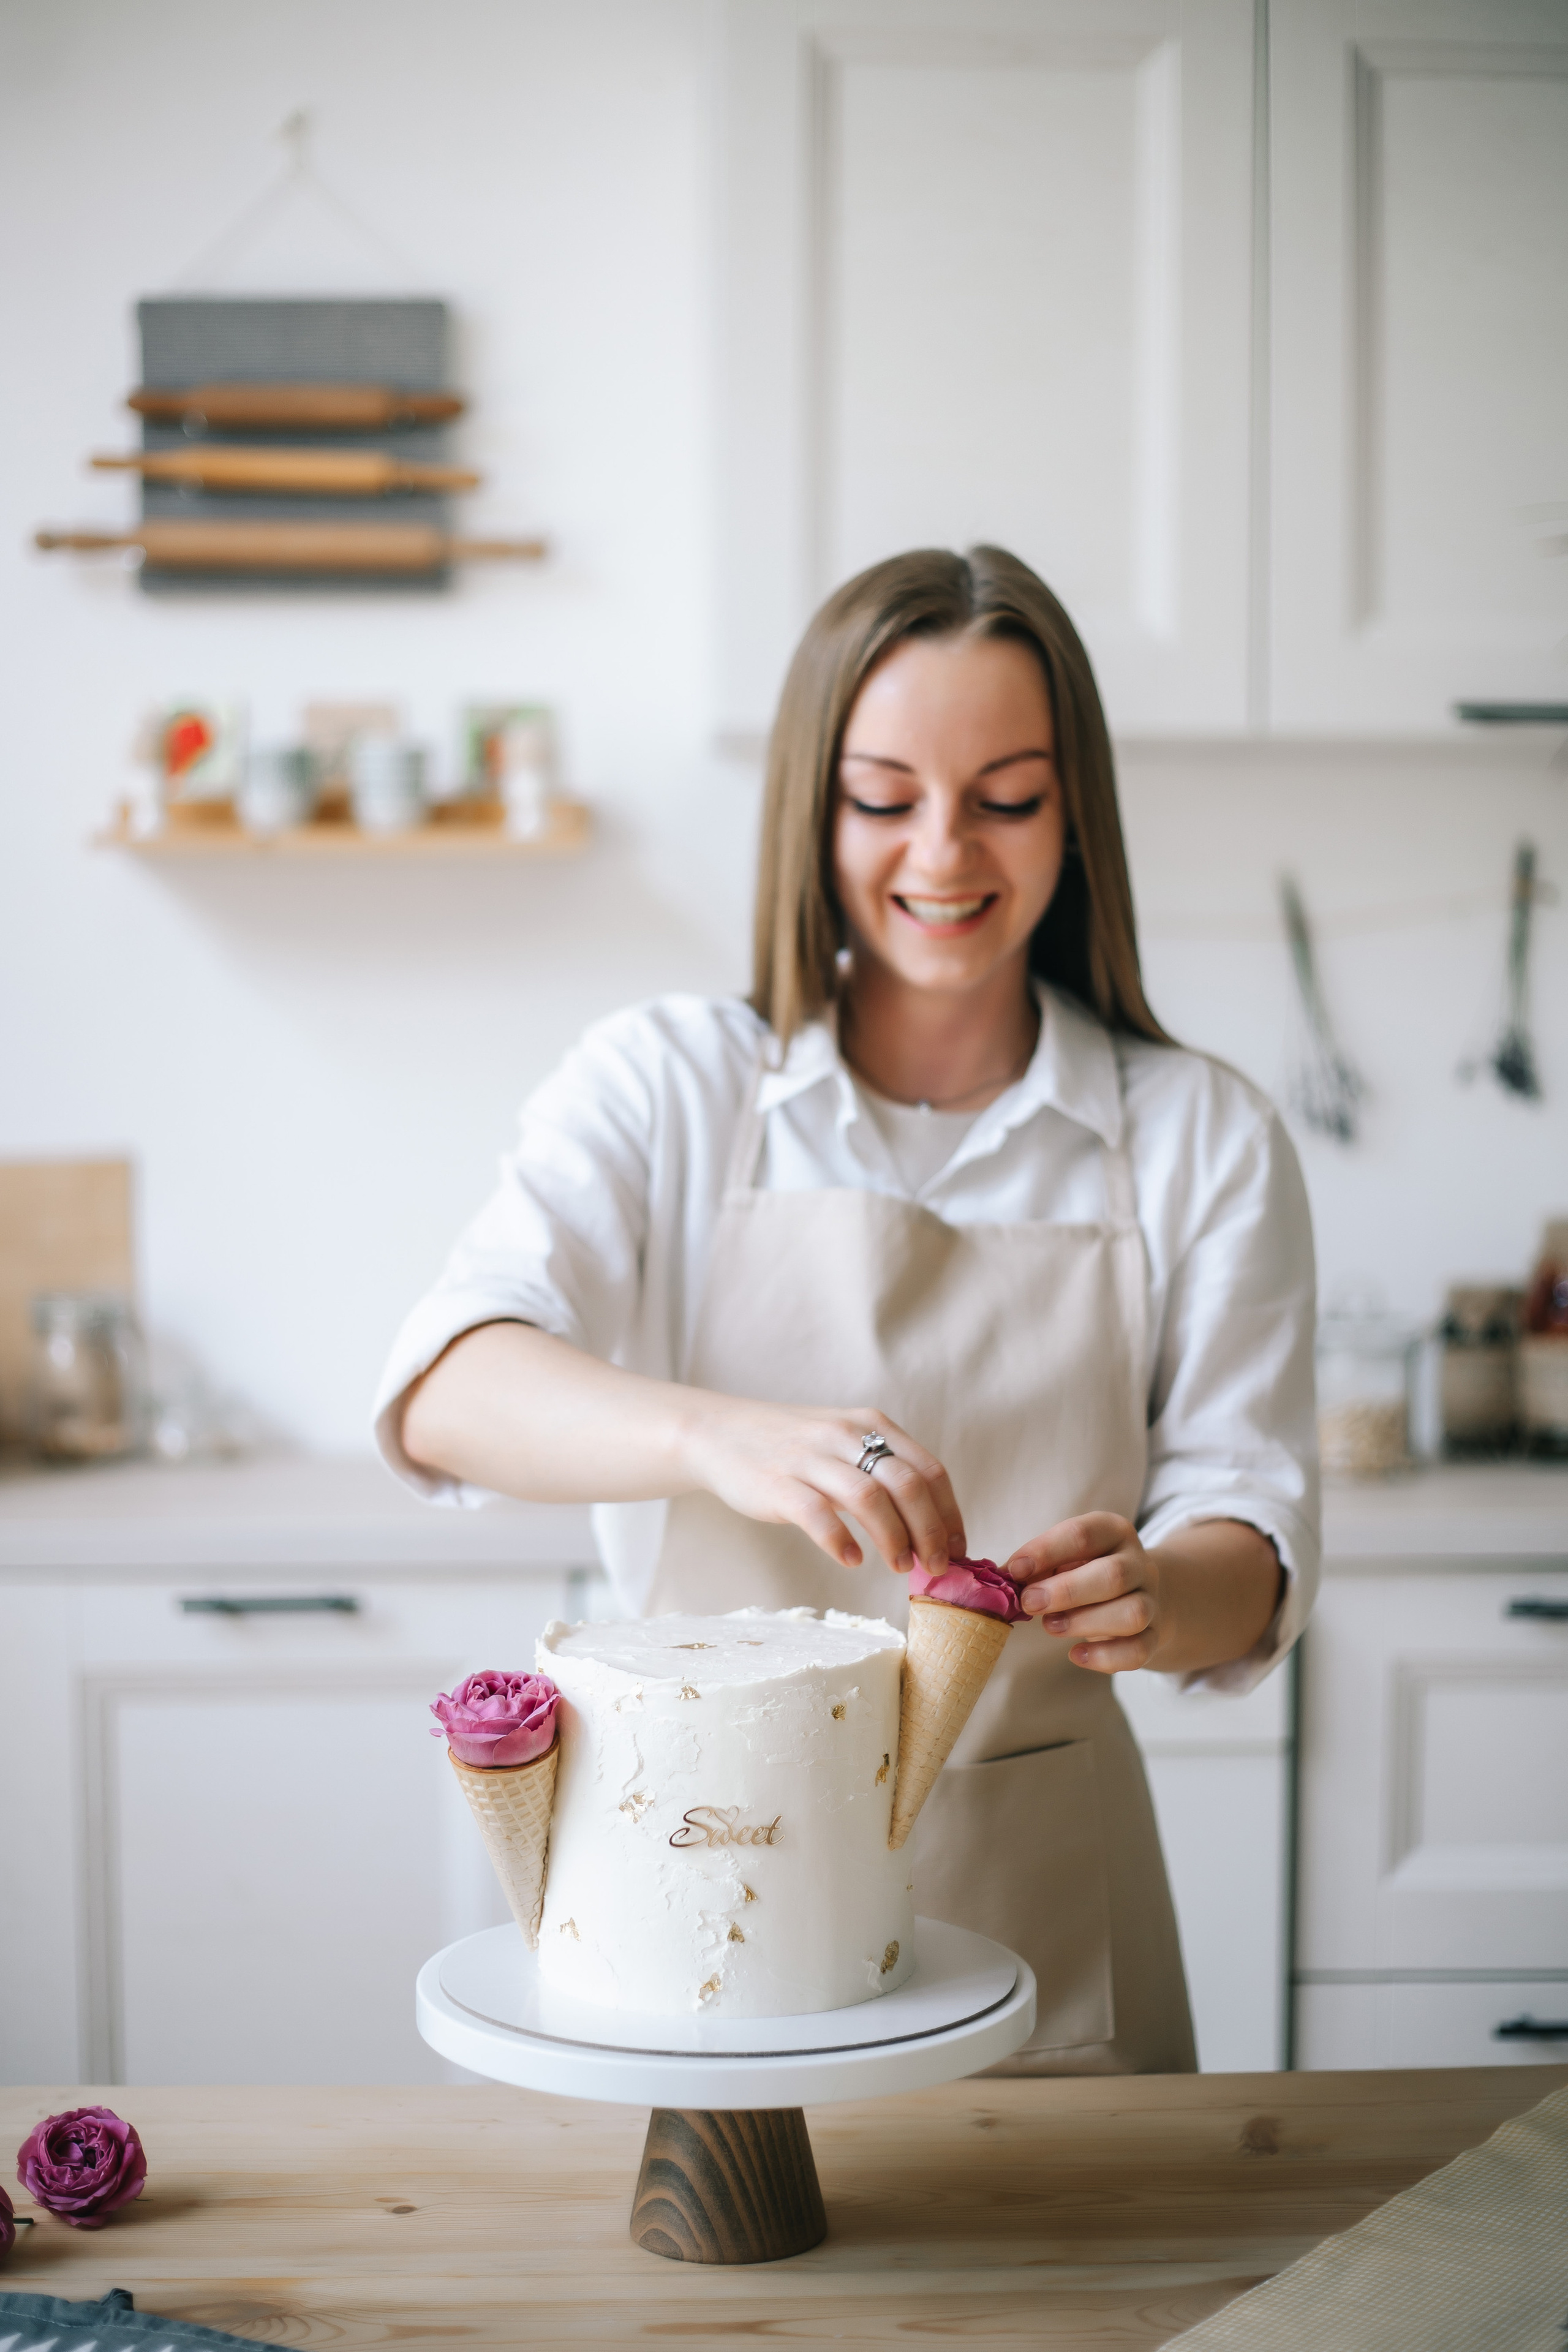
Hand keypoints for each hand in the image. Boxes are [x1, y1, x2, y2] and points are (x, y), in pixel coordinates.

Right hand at [684, 1396, 963, 1577]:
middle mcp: (845, 1435)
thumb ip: (881, 1472)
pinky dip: (841, 1542)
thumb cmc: (792, 1447)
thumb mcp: (844, 1442)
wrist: (720, 1433)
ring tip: (901, 1567)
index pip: (929, 1469)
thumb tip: (928, 1527)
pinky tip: (852, 1560)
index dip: (950, 1513)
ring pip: (869, 1498)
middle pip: (908, 1484)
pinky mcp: (778, 1483)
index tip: (957, 1548)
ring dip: (894, 1539)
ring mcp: (810, 1458)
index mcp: (870, 1425)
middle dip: (931, 1531)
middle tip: (936, 1566)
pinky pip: (817, 1515)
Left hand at [1004, 1513, 1285, 1675]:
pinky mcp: (1154, 1636)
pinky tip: (1075, 1654)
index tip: (1014, 1570)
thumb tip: (1002, 1579)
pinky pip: (1139, 1650)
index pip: (1083, 1535)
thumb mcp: (1066, 1556)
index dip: (1046, 1551)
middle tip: (1029, 1603)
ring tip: (1051, 1626)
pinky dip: (1105, 1657)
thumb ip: (1038, 1565)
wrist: (1142, 1593)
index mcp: (1113, 1532)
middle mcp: (1138, 1564)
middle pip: (1114, 1575)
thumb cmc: (1088, 1571)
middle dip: (1066, 1592)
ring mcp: (1151, 1601)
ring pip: (1133, 1614)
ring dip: (1086, 1622)